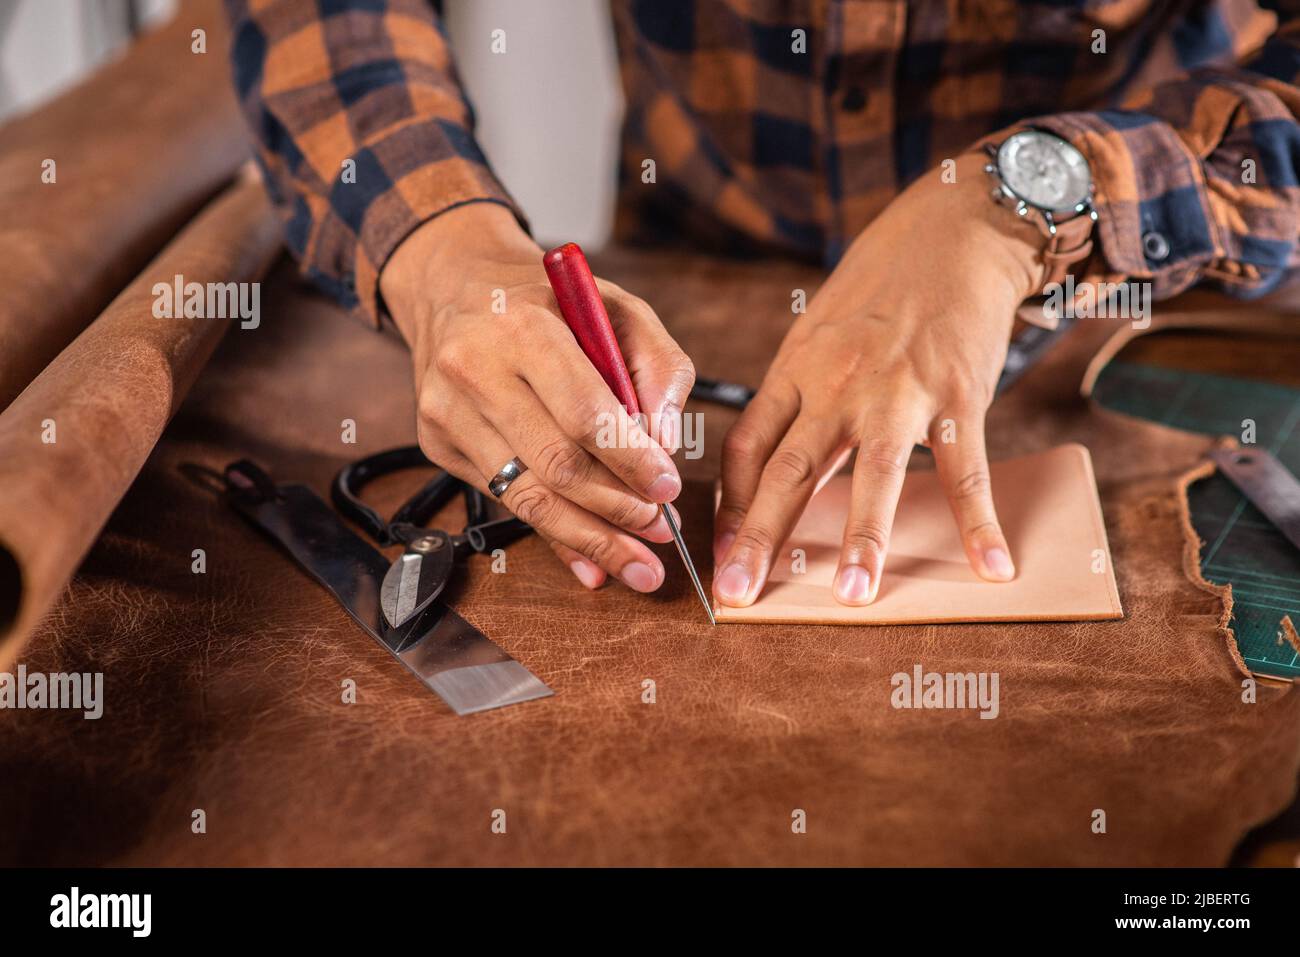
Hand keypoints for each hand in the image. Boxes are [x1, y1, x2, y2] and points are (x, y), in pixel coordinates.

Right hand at [380, 203, 694, 591]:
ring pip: (528, 499)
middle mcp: (475, 371)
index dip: (631, 461)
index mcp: (523, 328)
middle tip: (661, 530)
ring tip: (638, 564)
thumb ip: (659, 368)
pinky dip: (556, 538)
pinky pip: (506, 504)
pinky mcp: (437, 445)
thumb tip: (667, 443)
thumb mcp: (618, 308)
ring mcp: (449, 413)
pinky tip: (592, 561)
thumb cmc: (547, 301)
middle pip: (556, 465)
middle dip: (618, 509)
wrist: (453, 289)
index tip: (668, 488)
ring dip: (591, 538)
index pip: (584, 413)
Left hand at [713, 152, 1044, 606]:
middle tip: (740, 594)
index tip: (722, 551)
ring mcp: (898, 391)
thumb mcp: (817, 328)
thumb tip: (770, 452)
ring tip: (854, 596)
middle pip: (790, 469)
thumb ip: (795, 390)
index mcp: (795, 369)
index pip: (747, 446)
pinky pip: (965, 469)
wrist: (953, 229)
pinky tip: (993, 566)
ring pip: (874, 475)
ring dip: (863, 540)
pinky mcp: (957, 394)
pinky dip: (979, 521)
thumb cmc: (879, 285)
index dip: (730, 503)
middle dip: (761, 536)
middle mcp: (837, 384)